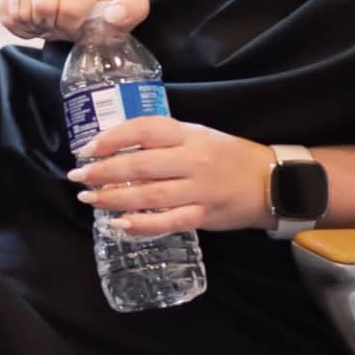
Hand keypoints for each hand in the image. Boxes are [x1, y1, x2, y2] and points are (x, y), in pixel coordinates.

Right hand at [0, 0, 150, 42]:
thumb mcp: (120, 4)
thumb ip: (131, 9)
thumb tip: (115, 15)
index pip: (70, 6)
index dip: (73, 23)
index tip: (79, 24)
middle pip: (42, 5)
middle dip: (52, 23)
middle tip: (61, 24)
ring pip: (20, 8)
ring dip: (35, 23)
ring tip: (48, 21)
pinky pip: (6, 11)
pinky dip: (19, 24)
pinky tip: (34, 19)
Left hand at [71, 115, 274, 235]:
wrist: (276, 182)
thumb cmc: (230, 156)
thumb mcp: (199, 136)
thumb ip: (164, 140)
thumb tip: (117, 147)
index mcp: (189, 135)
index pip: (144, 130)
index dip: (111, 138)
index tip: (86, 148)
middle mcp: (192, 160)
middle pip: (140, 165)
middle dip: (103, 171)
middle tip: (78, 177)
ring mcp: (199, 189)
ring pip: (150, 194)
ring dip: (114, 199)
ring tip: (90, 199)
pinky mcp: (205, 215)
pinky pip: (170, 221)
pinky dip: (143, 224)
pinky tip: (120, 225)